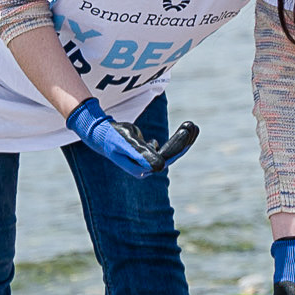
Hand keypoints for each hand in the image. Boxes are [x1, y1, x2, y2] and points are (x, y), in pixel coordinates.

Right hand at [66, 97, 191, 178]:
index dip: (178, 144)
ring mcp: (147, 163)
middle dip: (183, 141)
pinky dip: (175, 139)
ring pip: (170, 152)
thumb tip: (161, 167)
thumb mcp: (127, 143)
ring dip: (181, 140)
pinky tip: (183, 131)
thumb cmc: (113, 137)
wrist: (101, 135)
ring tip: (192, 126)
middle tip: (193, 125)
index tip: (188, 128)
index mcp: (141, 169)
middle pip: (170, 156)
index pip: (165, 158)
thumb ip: (142, 153)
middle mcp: (145, 169)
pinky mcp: (148, 156)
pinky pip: (166, 149)